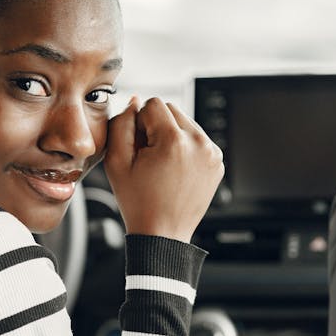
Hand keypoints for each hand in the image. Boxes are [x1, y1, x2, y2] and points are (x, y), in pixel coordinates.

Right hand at [104, 96, 224, 242]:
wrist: (162, 234)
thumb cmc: (138, 201)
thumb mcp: (117, 161)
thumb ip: (121, 123)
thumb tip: (135, 101)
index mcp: (175, 141)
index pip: (153, 104)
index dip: (139, 123)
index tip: (139, 147)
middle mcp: (199, 143)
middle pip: (172, 109)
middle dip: (157, 126)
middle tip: (149, 156)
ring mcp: (212, 153)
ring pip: (186, 122)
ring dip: (171, 135)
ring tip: (162, 165)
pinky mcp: (218, 162)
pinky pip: (197, 139)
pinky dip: (185, 148)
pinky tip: (175, 170)